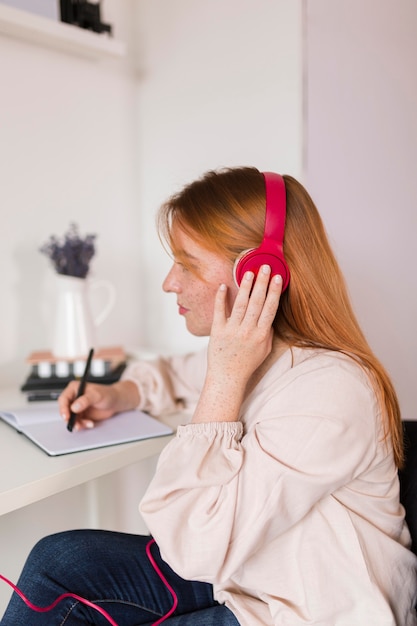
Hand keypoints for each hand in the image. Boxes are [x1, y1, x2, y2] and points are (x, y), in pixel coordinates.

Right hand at [58, 380, 139, 429]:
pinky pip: (78, 422)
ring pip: (71, 418)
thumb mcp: (97, 395)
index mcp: (74, 388)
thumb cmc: (107, 394)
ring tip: (87, 424)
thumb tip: (74, 407)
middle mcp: (74, 398)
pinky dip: (83, 425)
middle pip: (65, 410)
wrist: (115, 401)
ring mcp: (77, 407)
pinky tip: (90, 423)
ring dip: (77, 423)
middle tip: (75, 424)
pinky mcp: (81, 415)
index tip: (66, 416)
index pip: (63, 399)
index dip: (63, 408)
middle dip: (69, 419)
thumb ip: (85, 400)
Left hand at [193, 265, 281, 422]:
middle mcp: (248, 331)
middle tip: (264, 267)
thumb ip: (268, 331)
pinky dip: (221, 298)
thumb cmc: (247, 363)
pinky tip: (223, 286)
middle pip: (256, 302)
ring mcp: (232, 331)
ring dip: (245, 287)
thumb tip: (269, 313)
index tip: (277, 277)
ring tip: (248, 272)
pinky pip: (219, 312)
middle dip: (261, 283)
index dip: (274, 291)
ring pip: (240, 304)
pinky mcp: (217, 331)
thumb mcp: (265, 349)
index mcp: (262, 335)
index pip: (270, 309)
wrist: (227, 377)